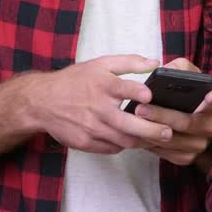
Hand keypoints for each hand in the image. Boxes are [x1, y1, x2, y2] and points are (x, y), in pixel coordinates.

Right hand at [21, 54, 172, 153]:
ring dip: (143, 141)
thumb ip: (129, 62)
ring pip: (124, 141)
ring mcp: (91, 128)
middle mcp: (97, 109)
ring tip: (158, 139)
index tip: (150, 96)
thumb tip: (155, 63)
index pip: (123, 89)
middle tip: (169, 132)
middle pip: (129, 124)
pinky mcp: (86, 143)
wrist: (42, 102)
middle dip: (152, 130)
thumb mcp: (100, 64)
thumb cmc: (75, 81)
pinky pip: (112, 148)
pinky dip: (125, 145)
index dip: (138, 93)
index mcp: (102, 86)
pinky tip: (136, 141)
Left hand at [131, 57, 211, 165]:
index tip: (208, 95)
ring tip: (133, 121)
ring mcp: (200, 143)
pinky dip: (151, 145)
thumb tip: (168, 70)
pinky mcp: (188, 157)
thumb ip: (179, 68)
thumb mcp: (184, 77)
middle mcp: (209, 125)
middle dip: (162, 115)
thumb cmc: (182, 95)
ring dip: (152, 132)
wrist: (183, 120)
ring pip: (173, 140)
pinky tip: (138, 135)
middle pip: (186, 122)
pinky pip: (167, 153)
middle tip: (141, 109)